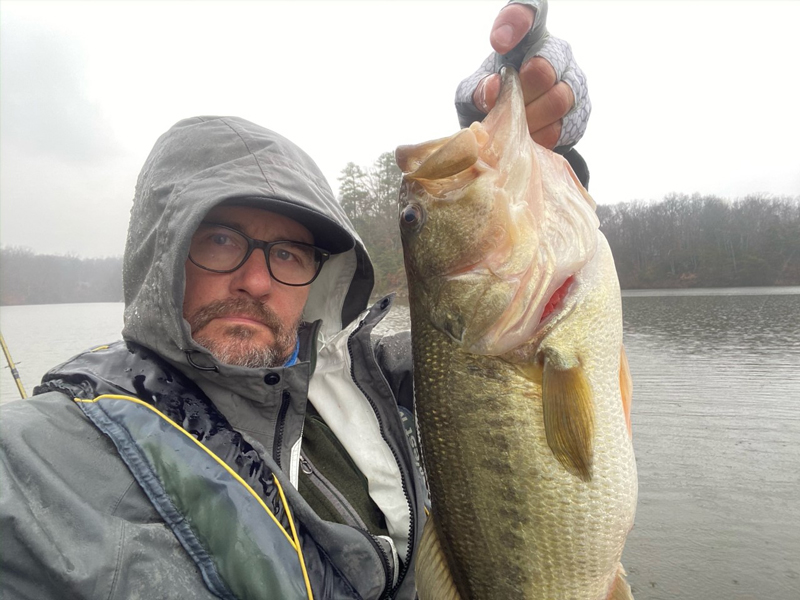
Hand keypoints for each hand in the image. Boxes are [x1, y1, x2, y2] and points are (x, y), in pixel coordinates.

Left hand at [455, 0, 589, 150]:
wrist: (510, 135)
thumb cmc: (491, 102)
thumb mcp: (472, 95)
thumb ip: (477, 88)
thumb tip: (495, 88)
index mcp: (527, 38)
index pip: (530, 10)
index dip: (516, 21)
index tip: (499, 43)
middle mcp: (556, 52)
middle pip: (543, 69)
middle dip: (519, 94)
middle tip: (506, 105)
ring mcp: (573, 81)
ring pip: (558, 100)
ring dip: (529, 119)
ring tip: (516, 124)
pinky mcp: (580, 114)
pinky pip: (561, 128)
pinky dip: (538, 137)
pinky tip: (528, 136)